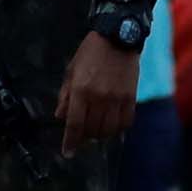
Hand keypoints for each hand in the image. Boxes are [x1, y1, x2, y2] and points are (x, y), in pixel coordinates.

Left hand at [55, 31, 138, 155]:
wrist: (117, 38)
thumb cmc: (90, 53)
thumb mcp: (71, 71)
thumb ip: (65, 95)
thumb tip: (60, 116)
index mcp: (81, 90)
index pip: (75, 124)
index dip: (70, 141)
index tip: (67, 152)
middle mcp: (99, 97)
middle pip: (92, 130)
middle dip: (85, 137)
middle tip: (82, 133)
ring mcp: (117, 99)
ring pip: (109, 130)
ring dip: (101, 134)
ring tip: (96, 128)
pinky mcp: (131, 97)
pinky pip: (126, 122)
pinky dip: (118, 128)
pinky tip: (112, 124)